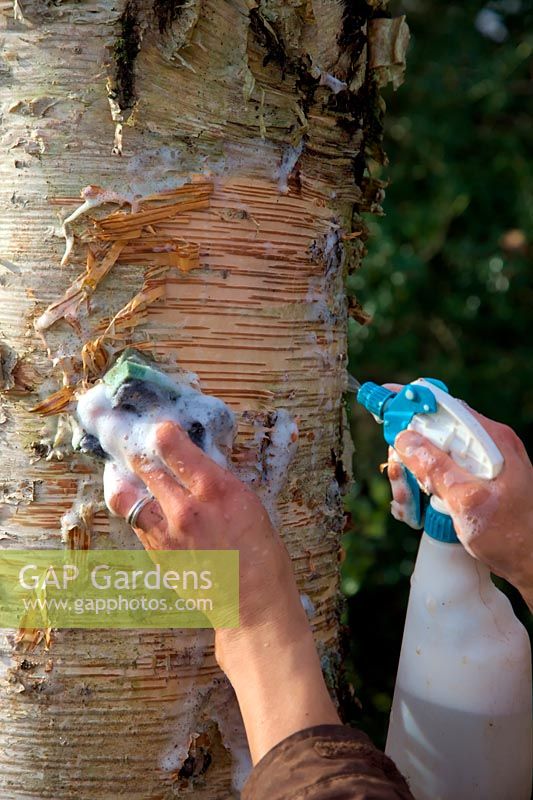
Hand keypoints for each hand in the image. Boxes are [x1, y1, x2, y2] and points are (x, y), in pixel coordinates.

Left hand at [106, 420, 339, 760]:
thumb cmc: (261, 553)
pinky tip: (147, 507)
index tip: (162, 430)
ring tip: (128, 474)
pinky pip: (137, 523)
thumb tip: (194, 463)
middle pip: (144, 467)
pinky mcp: (156, 554)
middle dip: (140, 454)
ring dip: (128, 481)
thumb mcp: (248, 503)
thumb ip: (216, 482)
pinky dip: (139, 510)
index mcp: (215, 490)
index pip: (173, 447)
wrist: (252, 605)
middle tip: (139, 448)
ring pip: (127, 496)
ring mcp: (165, 534)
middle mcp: (185, 509)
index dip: (164, 433)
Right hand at [393, 411, 532, 610]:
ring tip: (408, 505)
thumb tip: (405, 438)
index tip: (384, 400)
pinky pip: (439, 474)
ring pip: (431, 455)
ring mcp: (481, 464)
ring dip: (411, 477)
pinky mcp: (474, 481)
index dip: (412, 403)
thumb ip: (435, 467)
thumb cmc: (511, 536)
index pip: (445, 407)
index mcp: (491, 440)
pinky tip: (417, 509)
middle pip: (433, 432)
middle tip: (398, 478)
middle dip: (408, 454)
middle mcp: (486, 446)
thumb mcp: (466, 500)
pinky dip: (422, 488)